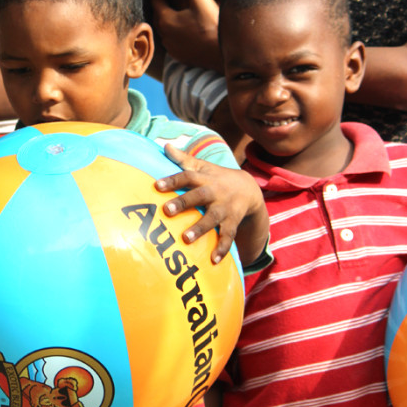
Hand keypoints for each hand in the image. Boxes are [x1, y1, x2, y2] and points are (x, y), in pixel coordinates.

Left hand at [152, 0, 221, 69]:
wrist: (223, 51)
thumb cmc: (212, 24)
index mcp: (166, 20)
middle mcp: (164, 36)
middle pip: (158, 15)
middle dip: (162, 2)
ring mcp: (171, 48)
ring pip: (165, 29)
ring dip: (169, 18)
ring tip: (176, 8)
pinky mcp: (180, 56)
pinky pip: (173, 39)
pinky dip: (175, 30)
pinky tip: (185, 26)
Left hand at [155, 143, 267, 265]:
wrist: (249, 190)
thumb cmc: (216, 178)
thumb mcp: (203, 167)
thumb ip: (183, 159)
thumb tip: (165, 146)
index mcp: (205, 178)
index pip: (187, 176)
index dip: (172, 180)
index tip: (157, 186)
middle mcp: (215, 193)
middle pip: (199, 196)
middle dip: (184, 202)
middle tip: (167, 211)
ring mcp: (225, 209)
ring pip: (213, 219)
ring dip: (200, 229)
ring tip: (186, 239)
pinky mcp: (233, 223)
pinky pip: (228, 237)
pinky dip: (222, 249)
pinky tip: (213, 261)